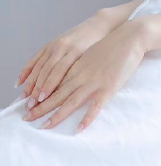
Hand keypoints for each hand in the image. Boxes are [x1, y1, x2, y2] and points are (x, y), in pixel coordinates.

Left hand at [22, 19, 147, 132]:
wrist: (129, 37)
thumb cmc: (111, 45)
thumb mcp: (90, 55)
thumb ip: (80, 67)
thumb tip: (71, 78)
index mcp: (75, 67)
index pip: (53, 84)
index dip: (40, 96)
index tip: (28, 105)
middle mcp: (81, 76)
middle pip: (57, 95)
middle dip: (41, 108)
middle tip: (27, 118)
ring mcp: (94, 82)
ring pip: (71, 101)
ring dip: (57, 115)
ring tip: (45, 126)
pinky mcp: (108, 87)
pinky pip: (96, 106)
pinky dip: (87, 118)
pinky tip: (80, 128)